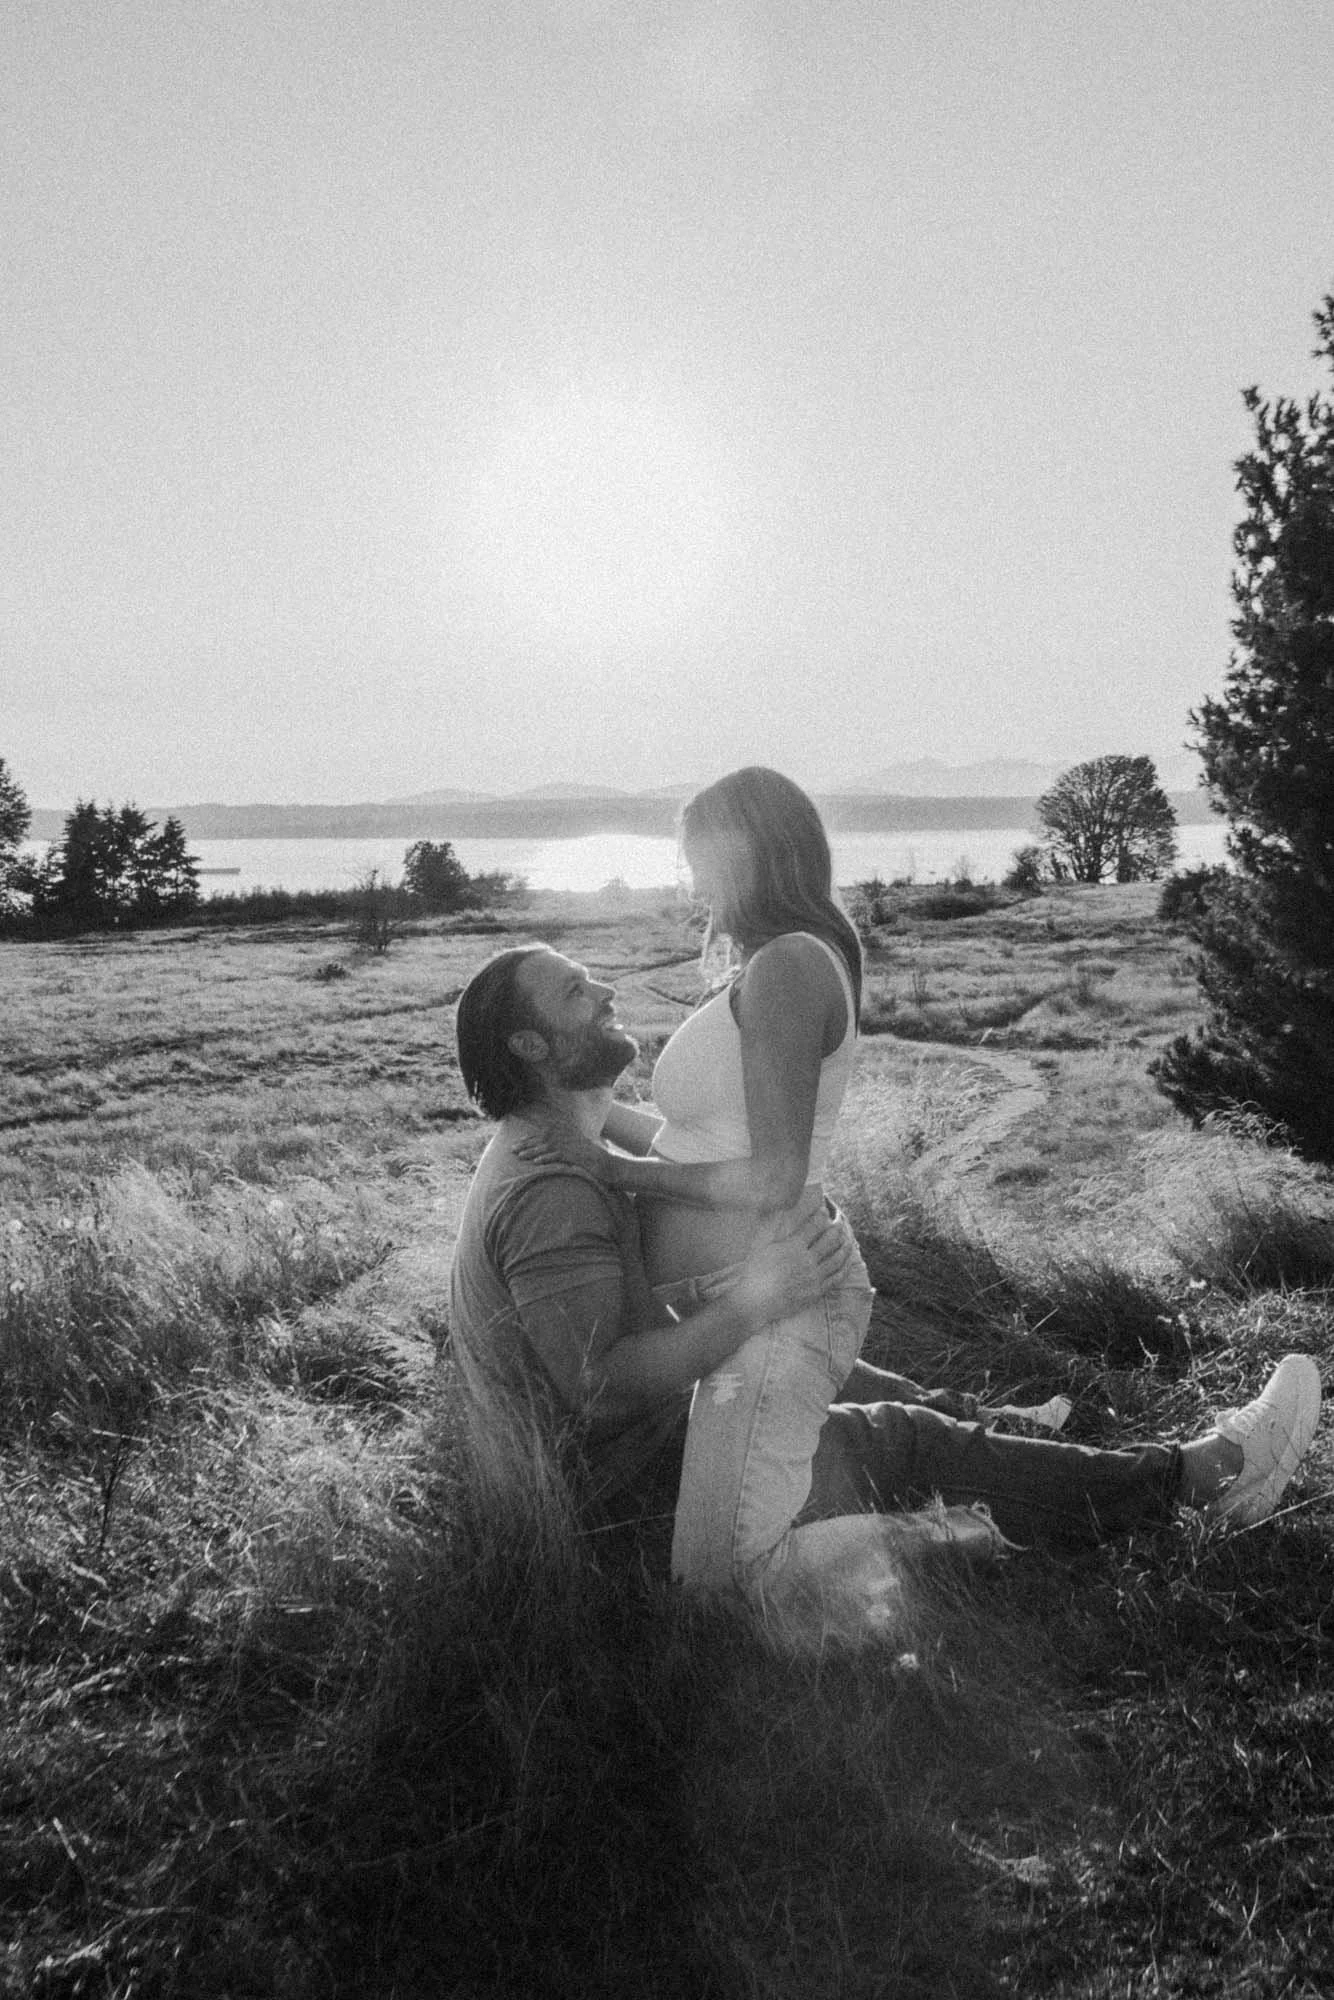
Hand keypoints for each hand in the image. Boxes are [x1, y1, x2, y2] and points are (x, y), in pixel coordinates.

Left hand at [512, 1125, 619, 1182]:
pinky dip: (546, 1158)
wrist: (609, 1165)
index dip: (530, 1138)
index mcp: (567, 1134)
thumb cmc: (592, 1160)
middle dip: (526, 1144)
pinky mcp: (575, 1155)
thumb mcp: (577, 1151)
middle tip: (512, 1149)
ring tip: (520, 1156)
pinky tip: (537, 1162)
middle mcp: (568, 1137)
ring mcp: (572, 1145)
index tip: (518, 1143)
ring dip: (532, 1151)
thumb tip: (550, 1152)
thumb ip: (564, 1149)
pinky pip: (558, 1155)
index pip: (545, 1134)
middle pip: (542, 1138)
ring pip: (547, 1146)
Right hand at [730, 1206, 852, 1329]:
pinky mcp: (816, 1291)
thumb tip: (781, 1212)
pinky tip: (847, 1261)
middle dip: (837, 1227)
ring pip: (837, 1257)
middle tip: (840, 1221)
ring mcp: (813, 1276)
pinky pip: (837, 1277)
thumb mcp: (764, 1246)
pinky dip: (845, 1267)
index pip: (814, 1225)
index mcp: (793, 1246)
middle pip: (830, 1239)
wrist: (755, 1301)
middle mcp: (806, 1260)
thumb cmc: (754, 1272)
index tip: (825, 1210)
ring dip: (845, 1245)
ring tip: (848, 1239)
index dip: (822, 1215)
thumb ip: (776, 1229)